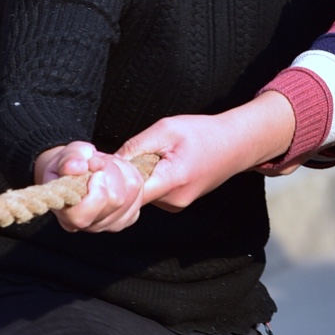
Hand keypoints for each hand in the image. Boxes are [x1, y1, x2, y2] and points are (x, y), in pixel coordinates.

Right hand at [35, 141, 150, 232]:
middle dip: (111, 171)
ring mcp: (109, 224)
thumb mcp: (65, 155)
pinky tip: (119, 172)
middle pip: (116, 201)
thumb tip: (78, 167)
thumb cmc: (69, 165)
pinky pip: (140, 198)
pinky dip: (133, 178)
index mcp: (67, 214)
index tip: (92, 167)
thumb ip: (70, 159)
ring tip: (109, 164)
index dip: (94, 189)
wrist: (77, 170)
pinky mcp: (125, 219)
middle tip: (99, 161)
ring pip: (132, 197)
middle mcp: (89, 225)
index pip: (83, 215)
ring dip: (124, 172)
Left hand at [119, 92, 297, 211]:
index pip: (129, 196)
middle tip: (116, 158)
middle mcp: (173, 201)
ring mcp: (175, 205)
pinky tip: (155, 166)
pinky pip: (151, 194)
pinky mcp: (176, 204)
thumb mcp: (166, 129)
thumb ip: (136, 146)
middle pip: (131, 196)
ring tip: (146, 158)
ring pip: (140, 196)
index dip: (109, 184)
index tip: (98, 168)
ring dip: (134, 180)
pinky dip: (145, 182)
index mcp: (172, 181)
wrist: (236, 145)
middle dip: (119, 180)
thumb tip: (107, 162)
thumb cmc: (204, 133)